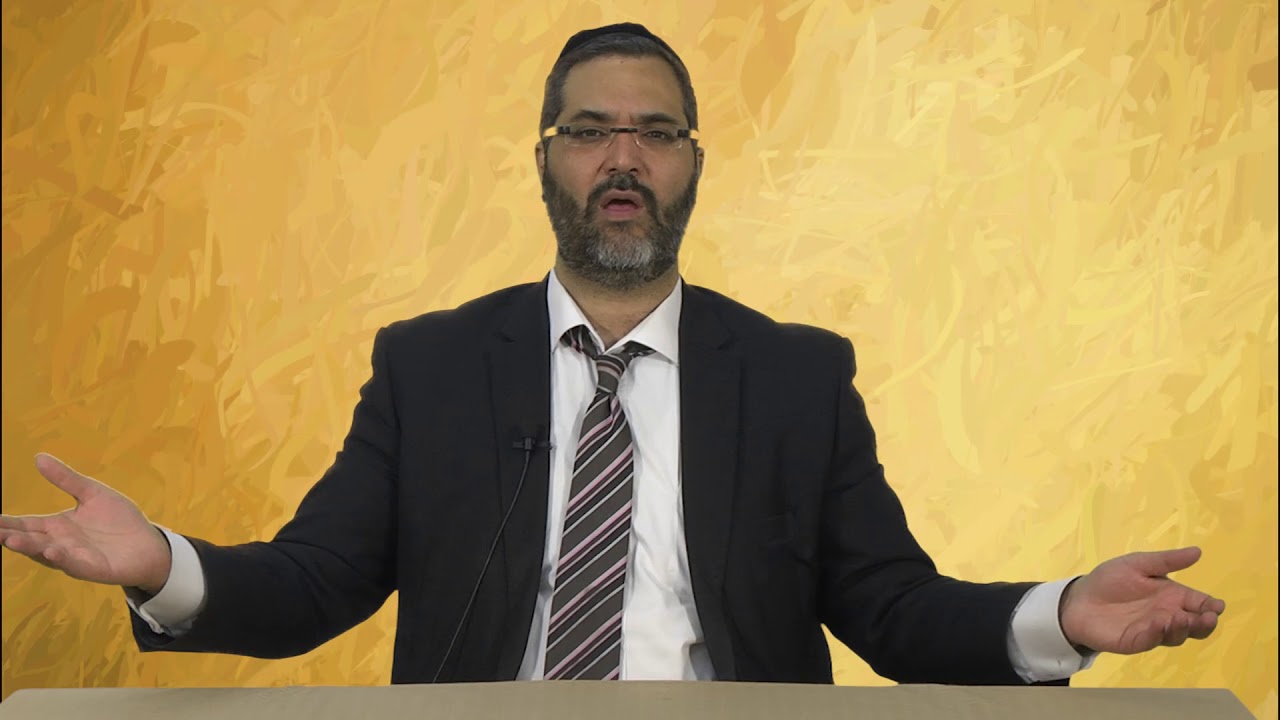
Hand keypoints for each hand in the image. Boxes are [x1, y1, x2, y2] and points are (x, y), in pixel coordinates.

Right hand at [0, 453, 171, 593]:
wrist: (149, 543)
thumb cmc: (119, 520)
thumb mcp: (91, 494)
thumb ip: (66, 479)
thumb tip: (38, 456)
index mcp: (56, 526)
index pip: (24, 523)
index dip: (5, 523)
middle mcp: (59, 544)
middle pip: (29, 539)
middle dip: (10, 535)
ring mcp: (74, 557)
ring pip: (46, 553)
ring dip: (29, 547)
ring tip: (11, 539)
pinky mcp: (92, 568)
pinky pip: (74, 563)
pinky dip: (62, 558)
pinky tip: (51, 551)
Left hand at [1059, 546, 1224, 654]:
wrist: (1079, 599)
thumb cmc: (1110, 580)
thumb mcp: (1138, 564)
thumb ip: (1166, 561)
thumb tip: (1198, 551)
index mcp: (1172, 596)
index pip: (1199, 603)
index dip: (1211, 606)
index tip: (1217, 605)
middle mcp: (1167, 615)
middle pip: (1195, 625)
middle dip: (1205, 622)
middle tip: (1208, 617)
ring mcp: (1153, 630)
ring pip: (1177, 635)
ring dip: (1183, 628)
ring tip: (1182, 618)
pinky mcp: (1136, 640)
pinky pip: (1151, 640)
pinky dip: (1157, 633)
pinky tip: (1159, 623)